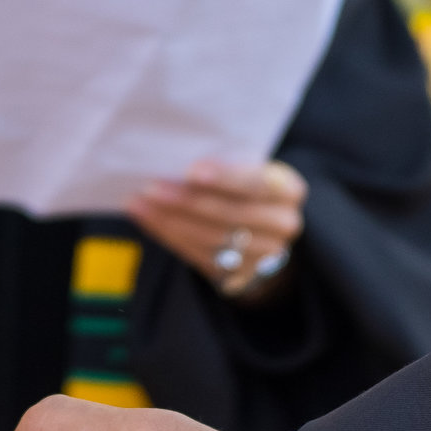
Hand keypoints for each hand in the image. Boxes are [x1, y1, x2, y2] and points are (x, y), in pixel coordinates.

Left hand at [127, 160, 306, 300]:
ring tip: (140, 203)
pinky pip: (200, 256)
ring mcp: (265, 255)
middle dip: (187, 200)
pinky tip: (147, 219)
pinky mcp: (241, 274)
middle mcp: (284, 224)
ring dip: (171, 220)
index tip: (192, 170)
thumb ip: (227, 164)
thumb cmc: (247, 188)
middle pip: (230, 213)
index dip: (225, 178)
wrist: (264, 232)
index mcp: (289, 189)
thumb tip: (175, 155)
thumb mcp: (250, 170)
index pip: (257, 184)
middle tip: (152, 187)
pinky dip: (170, 236)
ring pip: (212, 237)